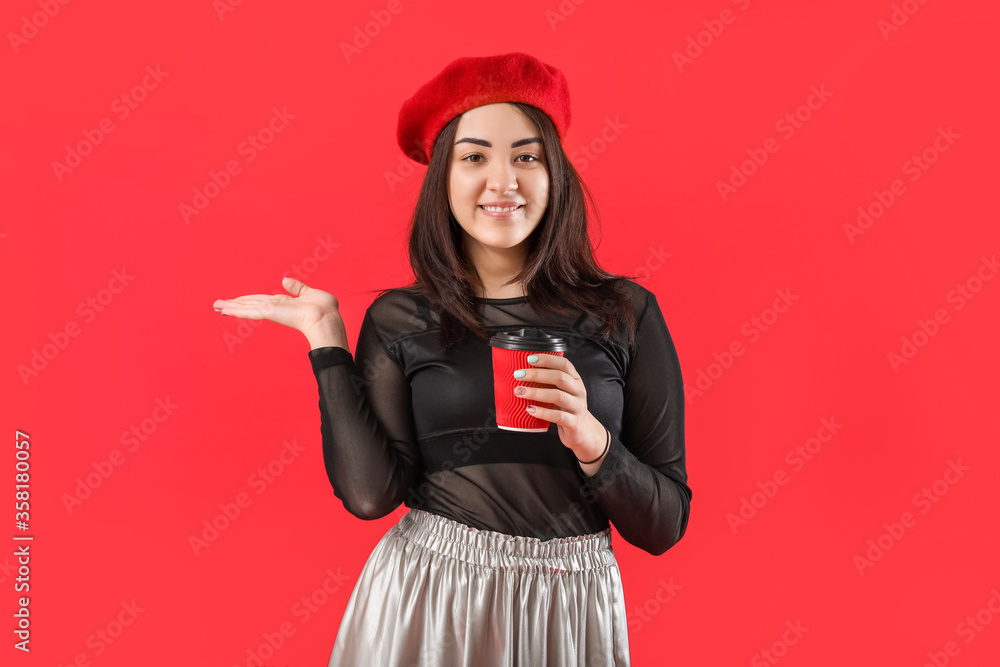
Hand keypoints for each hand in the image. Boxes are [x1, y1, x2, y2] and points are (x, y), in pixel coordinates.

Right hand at [212, 277, 348, 350]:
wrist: (325, 318)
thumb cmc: (323, 309)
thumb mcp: (310, 293)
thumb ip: (297, 288)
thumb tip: (285, 280)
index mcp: (284, 303)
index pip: (261, 301)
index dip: (248, 300)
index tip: (237, 301)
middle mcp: (275, 307)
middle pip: (250, 304)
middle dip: (234, 304)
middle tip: (218, 305)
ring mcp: (271, 310)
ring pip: (246, 307)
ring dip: (231, 307)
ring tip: (216, 306)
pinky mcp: (269, 312)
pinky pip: (249, 311)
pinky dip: (236, 310)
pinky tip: (225, 309)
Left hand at [514, 353, 608, 467]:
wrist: (583, 432)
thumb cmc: (566, 409)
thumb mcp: (562, 392)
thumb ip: (549, 382)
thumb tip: (522, 372)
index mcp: (575, 380)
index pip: (564, 364)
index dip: (547, 360)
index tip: (530, 359)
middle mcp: (578, 391)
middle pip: (559, 378)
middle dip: (537, 374)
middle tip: (518, 375)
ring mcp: (577, 407)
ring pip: (558, 396)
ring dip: (536, 392)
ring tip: (519, 392)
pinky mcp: (574, 423)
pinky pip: (558, 416)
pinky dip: (543, 412)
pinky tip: (530, 410)